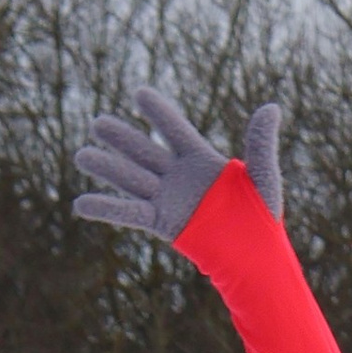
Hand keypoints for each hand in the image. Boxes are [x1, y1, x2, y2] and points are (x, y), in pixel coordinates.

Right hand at [74, 85, 282, 244]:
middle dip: (121, 138)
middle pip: (144, 151)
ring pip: (131, 179)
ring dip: (106, 168)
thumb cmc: (262, 218)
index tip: (140, 94)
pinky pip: (129, 213)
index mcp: (200, 160)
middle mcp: (179, 176)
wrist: (255, 258)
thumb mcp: (263, 179)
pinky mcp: (162, 223)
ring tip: (82, 156)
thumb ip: (261, 144)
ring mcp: (168, 199)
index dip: (158, 113)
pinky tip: (80, 203)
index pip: (175, 130)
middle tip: (98, 125)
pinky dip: (105, 208)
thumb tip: (271, 108)